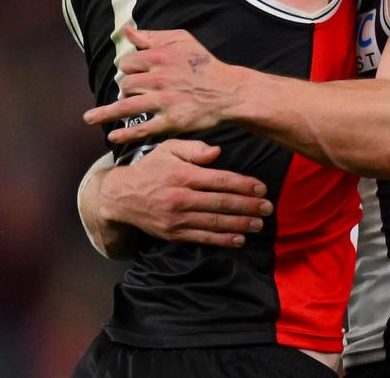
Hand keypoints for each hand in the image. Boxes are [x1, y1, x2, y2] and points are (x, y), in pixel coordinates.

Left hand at [84, 26, 240, 145]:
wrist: (227, 91)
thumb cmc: (203, 64)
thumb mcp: (182, 41)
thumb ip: (153, 36)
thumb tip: (127, 30)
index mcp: (160, 57)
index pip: (128, 62)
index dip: (128, 68)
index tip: (132, 73)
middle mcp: (159, 79)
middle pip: (126, 84)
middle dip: (125, 88)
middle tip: (132, 92)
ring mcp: (164, 102)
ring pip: (127, 106)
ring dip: (105, 113)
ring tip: (89, 118)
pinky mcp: (170, 122)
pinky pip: (142, 129)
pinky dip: (125, 134)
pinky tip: (112, 136)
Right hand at [95, 139, 271, 247]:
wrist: (121, 197)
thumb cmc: (150, 168)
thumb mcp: (168, 149)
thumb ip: (194, 149)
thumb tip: (218, 152)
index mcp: (183, 175)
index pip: (219, 180)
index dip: (243, 185)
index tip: (262, 188)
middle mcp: (181, 197)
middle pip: (221, 202)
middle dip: (248, 206)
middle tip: (268, 208)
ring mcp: (177, 218)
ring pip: (215, 222)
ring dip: (240, 224)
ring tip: (259, 224)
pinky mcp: (173, 234)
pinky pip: (202, 238)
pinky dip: (222, 239)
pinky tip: (239, 239)